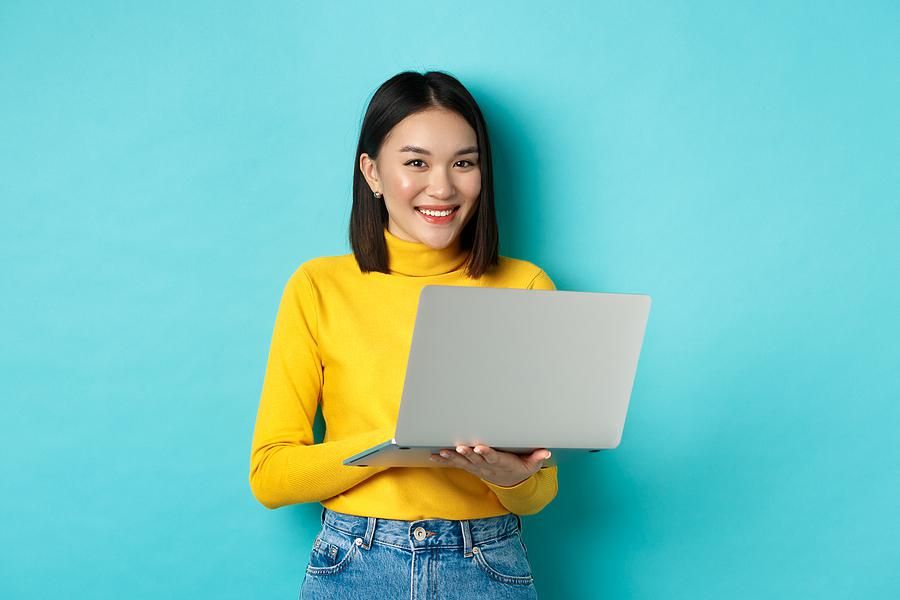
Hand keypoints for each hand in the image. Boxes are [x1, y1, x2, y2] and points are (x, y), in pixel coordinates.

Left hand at [429, 444, 550, 486]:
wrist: (510, 483)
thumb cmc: (520, 468)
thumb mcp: (532, 465)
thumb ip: (537, 457)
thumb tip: (546, 451)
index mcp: (502, 463)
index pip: (493, 457)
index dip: (486, 453)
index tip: (480, 447)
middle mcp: (487, 466)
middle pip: (476, 459)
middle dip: (467, 453)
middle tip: (459, 447)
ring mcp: (477, 468)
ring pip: (463, 462)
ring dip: (452, 457)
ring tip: (442, 452)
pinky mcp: (471, 467)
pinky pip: (456, 464)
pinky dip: (445, 460)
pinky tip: (433, 456)